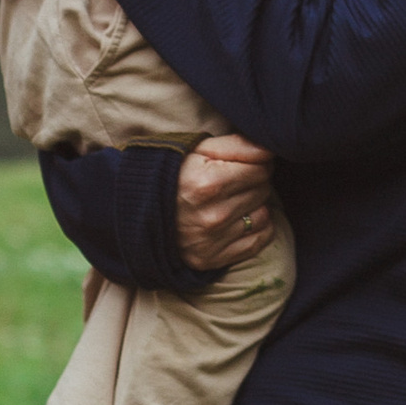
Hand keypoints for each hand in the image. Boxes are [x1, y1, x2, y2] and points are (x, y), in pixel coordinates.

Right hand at [176, 133, 274, 273]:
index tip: (243, 164)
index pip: (261, 169)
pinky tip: (239, 220)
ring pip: (263, 215)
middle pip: (262, 191)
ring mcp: (212, 241)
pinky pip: (259, 241)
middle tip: (233, 182)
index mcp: (207, 183)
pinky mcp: (212, 259)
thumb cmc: (172, 175)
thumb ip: (236, 146)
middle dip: (253, 182)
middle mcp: (212, 215)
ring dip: (254, 206)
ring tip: (233, 201)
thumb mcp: (198, 151)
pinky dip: (256, 229)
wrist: (137, 211)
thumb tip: (269, 149)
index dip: (256, 163)